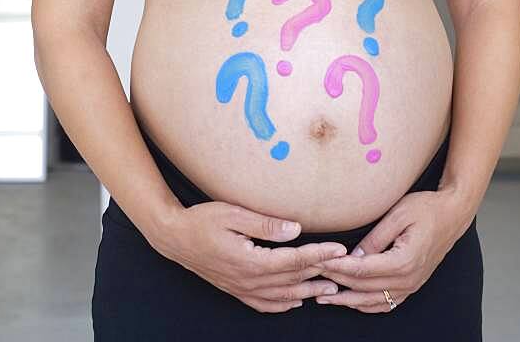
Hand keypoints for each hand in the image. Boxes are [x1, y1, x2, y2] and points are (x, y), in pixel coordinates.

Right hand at [154, 201, 347, 312]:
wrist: (174, 237)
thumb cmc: (202, 220)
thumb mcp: (234, 214)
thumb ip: (266, 224)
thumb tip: (296, 229)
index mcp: (251, 261)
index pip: (294, 260)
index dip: (319, 255)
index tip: (340, 250)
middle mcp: (248, 280)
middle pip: (292, 279)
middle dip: (320, 274)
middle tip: (345, 270)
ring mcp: (241, 288)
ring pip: (281, 295)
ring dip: (307, 291)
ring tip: (329, 289)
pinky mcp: (235, 289)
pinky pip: (263, 303)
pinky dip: (282, 304)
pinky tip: (294, 301)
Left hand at [313, 188, 468, 313]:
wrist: (453, 214)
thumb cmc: (427, 209)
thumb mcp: (398, 215)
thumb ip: (375, 238)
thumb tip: (354, 255)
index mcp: (404, 261)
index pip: (362, 270)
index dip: (338, 267)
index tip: (319, 262)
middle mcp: (408, 279)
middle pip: (364, 287)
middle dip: (337, 282)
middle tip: (313, 275)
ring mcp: (412, 286)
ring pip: (374, 301)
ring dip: (348, 300)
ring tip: (324, 297)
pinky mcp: (412, 285)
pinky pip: (386, 302)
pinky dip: (366, 304)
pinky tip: (351, 300)